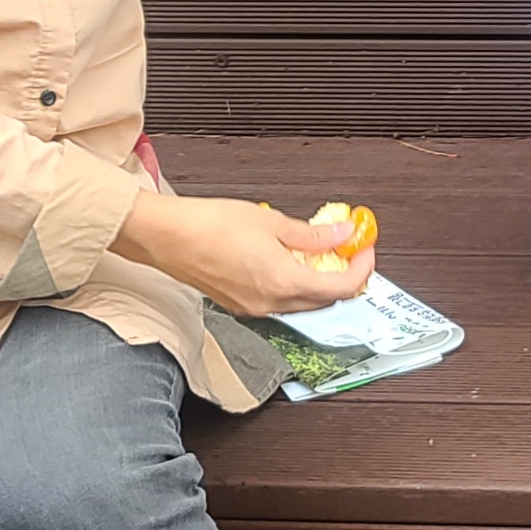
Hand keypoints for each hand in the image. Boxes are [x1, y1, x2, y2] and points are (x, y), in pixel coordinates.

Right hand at [111, 193, 371, 316]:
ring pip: (302, 303)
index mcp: (283, 282)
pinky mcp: (239, 305)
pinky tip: (291, 259)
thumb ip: (311, 234)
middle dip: (344, 276)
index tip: (365, 248)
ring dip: (319, 281)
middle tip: (349, 249)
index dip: (362, 269)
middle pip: (325, 301)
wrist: (165, 237)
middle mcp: (270, 303)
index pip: (342, 288)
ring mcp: (253, 308)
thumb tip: (343, 234)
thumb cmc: (209, 225)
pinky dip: (294, 284)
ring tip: (321, 251)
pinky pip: (279, 301)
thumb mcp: (271, 221)